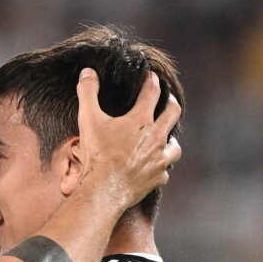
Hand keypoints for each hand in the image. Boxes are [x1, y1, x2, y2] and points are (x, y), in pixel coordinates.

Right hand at [74, 68, 180, 210]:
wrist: (105, 189)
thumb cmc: (97, 154)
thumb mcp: (88, 119)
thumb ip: (88, 92)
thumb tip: (87, 71)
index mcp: (141, 120)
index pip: (152, 92)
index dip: (152, 81)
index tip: (151, 76)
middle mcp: (156, 137)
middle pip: (173, 113)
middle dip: (171, 103)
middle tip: (168, 99)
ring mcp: (160, 159)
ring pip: (175, 145)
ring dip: (171, 139)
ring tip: (166, 138)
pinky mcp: (158, 177)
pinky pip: (164, 170)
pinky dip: (160, 167)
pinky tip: (155, 167)